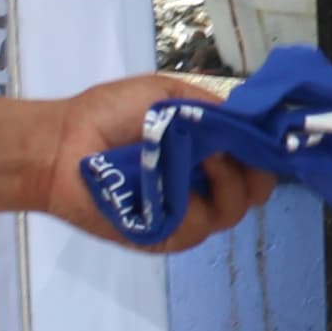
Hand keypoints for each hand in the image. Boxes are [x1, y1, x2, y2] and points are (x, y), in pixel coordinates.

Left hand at [32, 74, 271, 252]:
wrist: (61, 143)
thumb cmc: (108, 114)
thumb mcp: (167, 95)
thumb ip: (213, 109)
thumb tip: (252, 122)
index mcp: (203, 154)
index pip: (253, 162)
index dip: (266, 152)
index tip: (270, 137)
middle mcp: (199, 187)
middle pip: (253, 193)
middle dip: (257, 171)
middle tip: (243, 151)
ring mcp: (182, 214)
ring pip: (232, 211)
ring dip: (229, 181)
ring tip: (211, 158)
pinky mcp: (162, 235)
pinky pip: (198, 226)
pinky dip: (198, 201)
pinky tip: (187, 178)